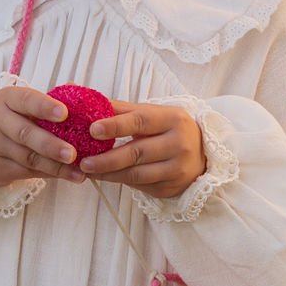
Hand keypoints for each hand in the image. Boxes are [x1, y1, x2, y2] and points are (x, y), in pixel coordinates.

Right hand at [0, 86, 85, 188]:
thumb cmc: (10, 120)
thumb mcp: (21, 105)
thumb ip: (47, 100)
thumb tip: (76, 88)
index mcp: (7, 99)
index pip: (26, 100)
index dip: (45, 106)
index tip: (65, 113)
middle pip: (25, 133)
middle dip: (51, 145)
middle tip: (72, 153)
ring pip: (28, 157)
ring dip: (56, 166)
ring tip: (78, 172)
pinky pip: (28, 172)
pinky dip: (50, 175)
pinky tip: (69, 176)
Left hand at [78, 100, 205, 199]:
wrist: (202, 154)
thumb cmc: (168, 130)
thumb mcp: (152, 114)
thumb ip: (121, 109)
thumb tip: (86, 98)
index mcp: (172, 119)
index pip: (141, 121)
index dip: (116, 125)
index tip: (92, 129)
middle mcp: (179, 144)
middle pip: (137, 152)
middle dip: (107, 158)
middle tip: (83, 161)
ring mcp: (177, 168)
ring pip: (136, 174)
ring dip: (109, 174)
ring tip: (88, 170)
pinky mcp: (171, 187)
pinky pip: (140, 186)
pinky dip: (120, 182)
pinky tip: (105, 177)